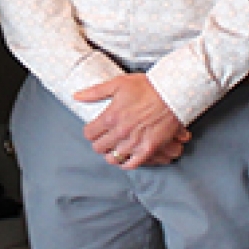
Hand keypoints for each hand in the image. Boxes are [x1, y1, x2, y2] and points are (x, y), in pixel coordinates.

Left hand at [74, 73, 190, 167]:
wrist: (172, 93)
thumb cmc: (147, 87)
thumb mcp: (118, 83)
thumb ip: (95, 92)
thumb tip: (77, 96)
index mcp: (110, 117)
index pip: (89, 134)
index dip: (90, 131)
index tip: (94, 129)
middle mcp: (120, 132)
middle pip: (98, 148)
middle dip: (99, 142)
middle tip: (104, 138)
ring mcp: (134, 143)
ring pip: (112, 158)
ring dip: (111, 153)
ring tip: (114, 147)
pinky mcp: (148, 149)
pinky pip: (131, 164)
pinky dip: (125, 163)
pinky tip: (125, 158)